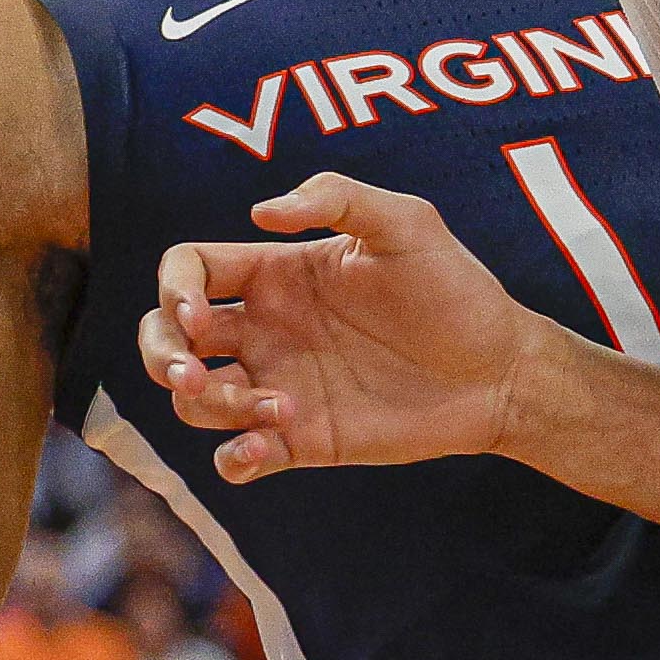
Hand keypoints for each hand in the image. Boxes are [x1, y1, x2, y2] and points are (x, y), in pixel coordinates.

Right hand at [143, 179, 546, 481]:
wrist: (501, 370)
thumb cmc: (456, 290)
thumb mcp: (407, 224)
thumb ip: (338, 199)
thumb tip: (260, 212)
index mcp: (275, 274)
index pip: (186, 271)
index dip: (172, 288)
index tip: (197, 313)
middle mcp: (266, 329)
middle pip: (165, 337)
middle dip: (158, 355)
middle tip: (193, 373)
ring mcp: (279, 385)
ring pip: (193, 401)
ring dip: (210, 407)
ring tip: (279, 408)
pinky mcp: (304, 440)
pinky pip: (237, 458)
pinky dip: (232, 460)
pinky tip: (264, 450)